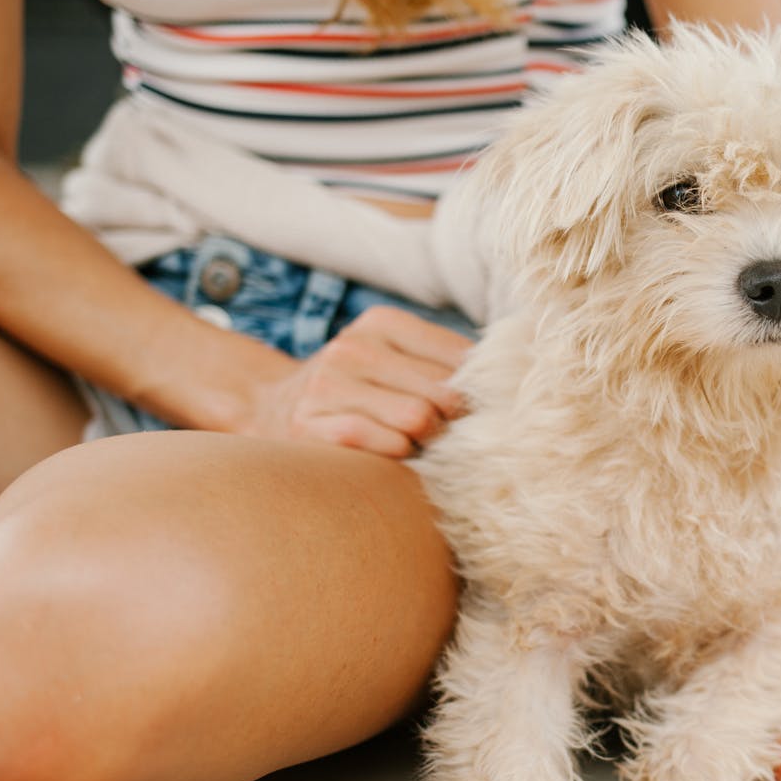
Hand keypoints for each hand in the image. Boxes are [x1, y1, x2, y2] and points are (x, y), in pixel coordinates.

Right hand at [236, 306, 471, 456]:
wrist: (268, 409)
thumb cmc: (353, 391)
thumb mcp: (392, 360)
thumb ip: (442, 365)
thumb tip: (513, 381)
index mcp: (382, 324)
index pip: (461, 356)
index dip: (478, 392)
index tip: (479, 413)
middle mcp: (354, 347)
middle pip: (445, 391)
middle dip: (454, 422)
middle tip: (448, 437)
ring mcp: (329, 386)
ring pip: (419, 418)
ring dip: (428, 443)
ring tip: (418, 446)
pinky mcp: (313, 426)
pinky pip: (387, 444)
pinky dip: (399, 457)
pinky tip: (390, 455)